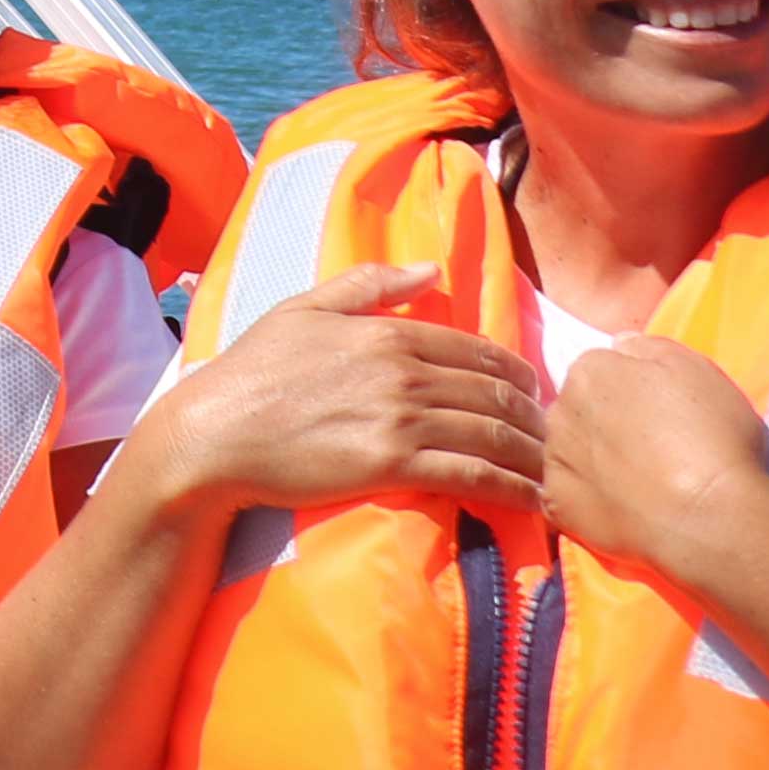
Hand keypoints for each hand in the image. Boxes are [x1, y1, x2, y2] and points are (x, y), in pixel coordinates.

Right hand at [155, 266, 546, 520]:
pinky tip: (532, 501)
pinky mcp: (394, 465)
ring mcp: (401, 420)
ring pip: (494, 435)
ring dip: (533, 456)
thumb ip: (369, 284)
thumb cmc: (253, 372)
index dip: (518, 376)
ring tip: (552, 473)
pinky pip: (474, 476)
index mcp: (387, 332)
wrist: (215, 435)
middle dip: (536, 418)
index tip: (533, 397)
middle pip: (497, 394)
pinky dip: (513, 488)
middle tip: (553, 440)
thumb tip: (431, 268)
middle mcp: (404, 373)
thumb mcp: (303, 309)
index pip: (479, 351)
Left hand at [544, 326, 768, 584]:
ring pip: (569, 450)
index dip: (632, 393)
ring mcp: (554, 458)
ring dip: (593, 460)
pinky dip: (588, 500)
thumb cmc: (710, 437)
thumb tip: (620, 345)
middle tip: (651, 450)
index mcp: (589, 371)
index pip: (600, 371)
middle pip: (579, 408)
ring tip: (639, 484)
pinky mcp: (556, 504)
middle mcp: (560, 409)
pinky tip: (621, 510)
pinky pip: (564, 494)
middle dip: (605, 422)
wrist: (708, 516)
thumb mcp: (695, 369)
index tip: (660, 416)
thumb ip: (649, 347)